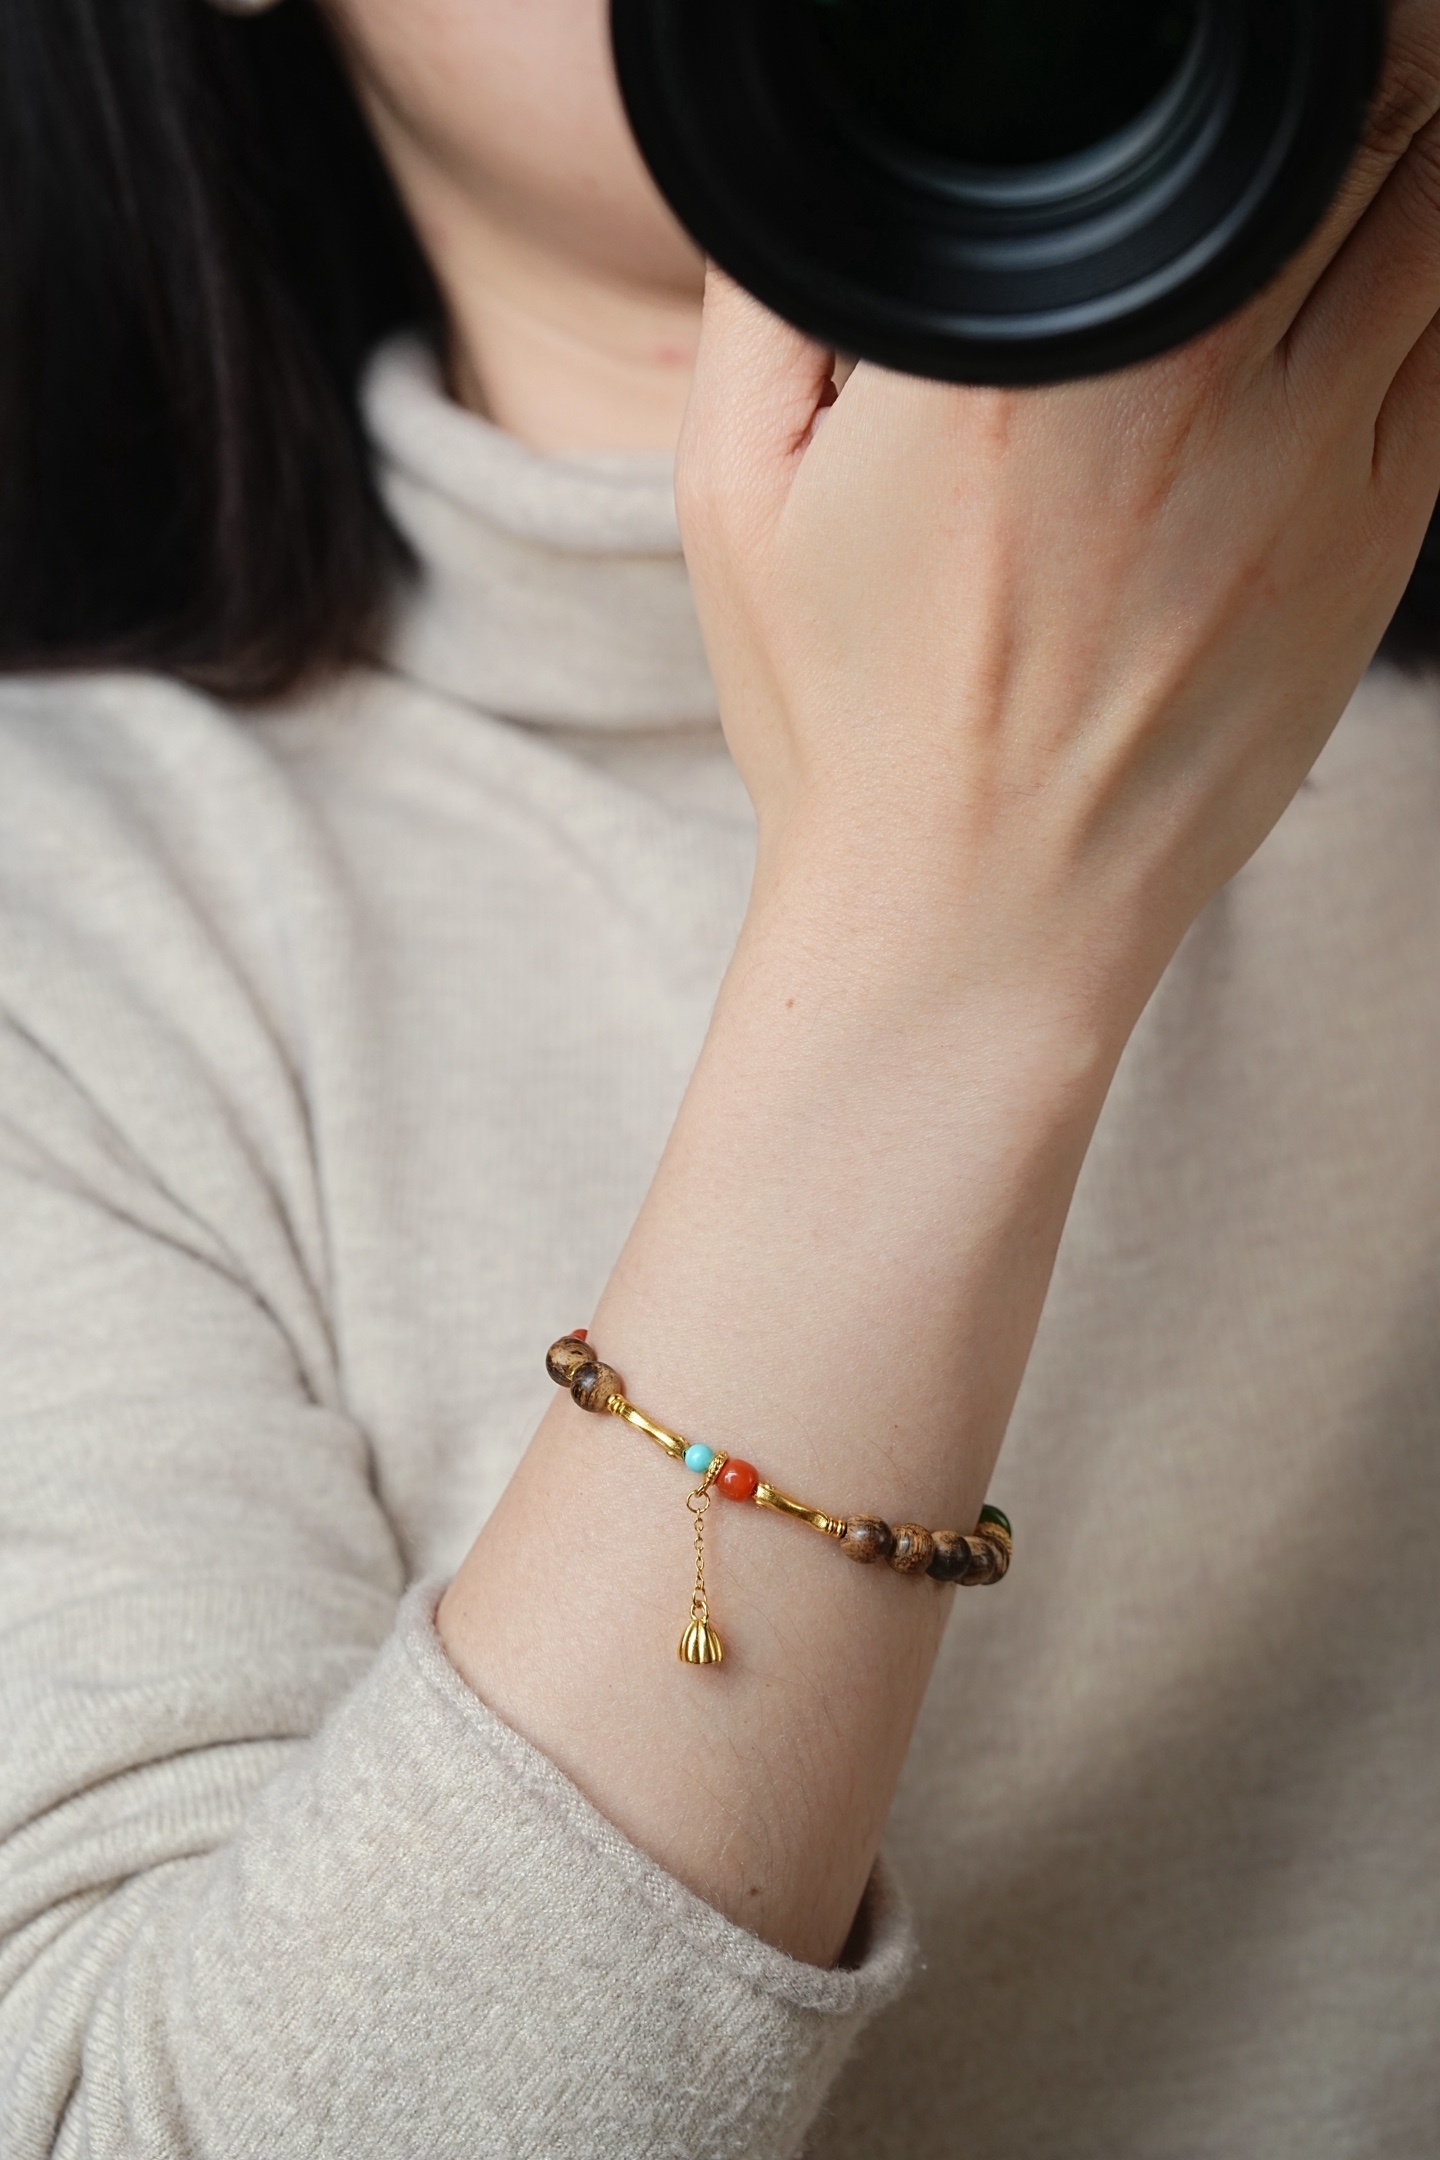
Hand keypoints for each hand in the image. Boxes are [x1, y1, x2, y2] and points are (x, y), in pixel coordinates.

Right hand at [676, 2, 1439, 1023]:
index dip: (1217, 43)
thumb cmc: (845, 720)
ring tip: (1319, 182)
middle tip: (1260, 112)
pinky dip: (1431, 281)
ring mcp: (1310, 464)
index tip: (1179, 57)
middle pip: (1354, 115)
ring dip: (1403, 157)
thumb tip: (838, 155)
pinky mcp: (1373, 547)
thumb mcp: (736, 494)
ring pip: (1435, 211)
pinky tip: (1359, 295)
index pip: (1192, 92)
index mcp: (1029, 345)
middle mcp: (1195, 379)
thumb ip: (779, 290)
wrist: (971, 922)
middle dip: (1336, 73)